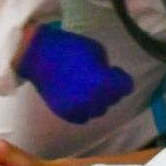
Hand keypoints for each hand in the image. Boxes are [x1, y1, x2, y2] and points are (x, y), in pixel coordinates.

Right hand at [16, 23, 133, 123]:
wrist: (38, 55)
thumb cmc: (69, 48)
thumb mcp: (97, 51)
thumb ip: (107, 68)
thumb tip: (109, 78)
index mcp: (104, 83)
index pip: (127, 87)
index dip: (121, 78)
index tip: (114, 72)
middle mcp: (94, 100)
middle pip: (114, 99)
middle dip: (110, 89)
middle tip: (99, 77)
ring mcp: (79, 109)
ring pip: (99, 111)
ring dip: (98, 100)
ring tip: (87, 88)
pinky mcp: (66, 114)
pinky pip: (83, 117)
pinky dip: (84, 109)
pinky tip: (78, 96)